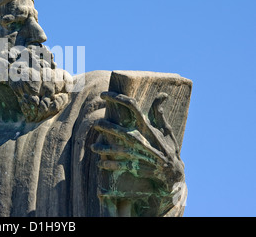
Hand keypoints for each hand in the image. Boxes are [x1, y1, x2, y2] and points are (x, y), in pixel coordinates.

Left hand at [91, 91, 184, 213]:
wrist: (172, 172)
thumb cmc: (167, 147)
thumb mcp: (166, 129)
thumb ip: (159, 112)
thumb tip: (163, 94)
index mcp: (146, 126)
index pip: (131, 105)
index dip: (116, 97)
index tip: (103, 95)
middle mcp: (139, 137)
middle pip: (116, 128)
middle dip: (103, 125)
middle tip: (96, 124)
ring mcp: (135, 152)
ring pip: (112, 148)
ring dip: (100, 148)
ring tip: (92, 146)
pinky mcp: (133, 165)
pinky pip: (116, 165)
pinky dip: (106, 164)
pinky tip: (100, 163)